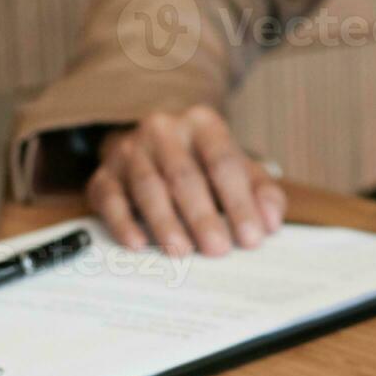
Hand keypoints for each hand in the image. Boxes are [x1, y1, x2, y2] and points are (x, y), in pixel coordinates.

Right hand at [86, 106, 285, 255]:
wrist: (152, 145)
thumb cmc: (203, 163)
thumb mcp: (239, 169)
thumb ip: (262, 192)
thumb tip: (271, 222)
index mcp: (203, 124)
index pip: (223, 162)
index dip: (240, 202)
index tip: (252, 238)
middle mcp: (164, 130)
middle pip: (184, 175)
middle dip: (202, 216)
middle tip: (217, 250)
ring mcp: (130, 150)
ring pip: (147, 186)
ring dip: (165, 222)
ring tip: (181, 251)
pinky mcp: (104, 173)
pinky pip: (110, 197)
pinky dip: (122, 222)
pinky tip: (137, 244)